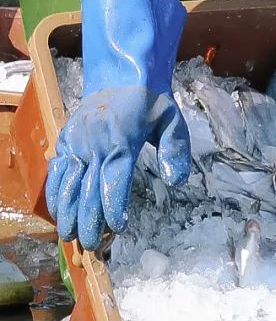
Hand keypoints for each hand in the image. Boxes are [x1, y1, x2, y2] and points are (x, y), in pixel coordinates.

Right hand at [46, 0, 189, 248]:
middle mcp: (94, 142)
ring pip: (68, 182)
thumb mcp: (172, 120)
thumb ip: (174, 150)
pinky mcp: (67, 140)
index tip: (117, 228)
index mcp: (121, 138)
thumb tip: (175, 179)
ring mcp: (76, 141)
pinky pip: (57, 170)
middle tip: (92, 246)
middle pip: (88, 187)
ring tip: (70, 238)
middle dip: (89, 219)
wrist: (121, 73)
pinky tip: (57, 213)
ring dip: (68, 211)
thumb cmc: (151, 101)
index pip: (114, 178)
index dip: (113, 205)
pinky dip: (55, 192)